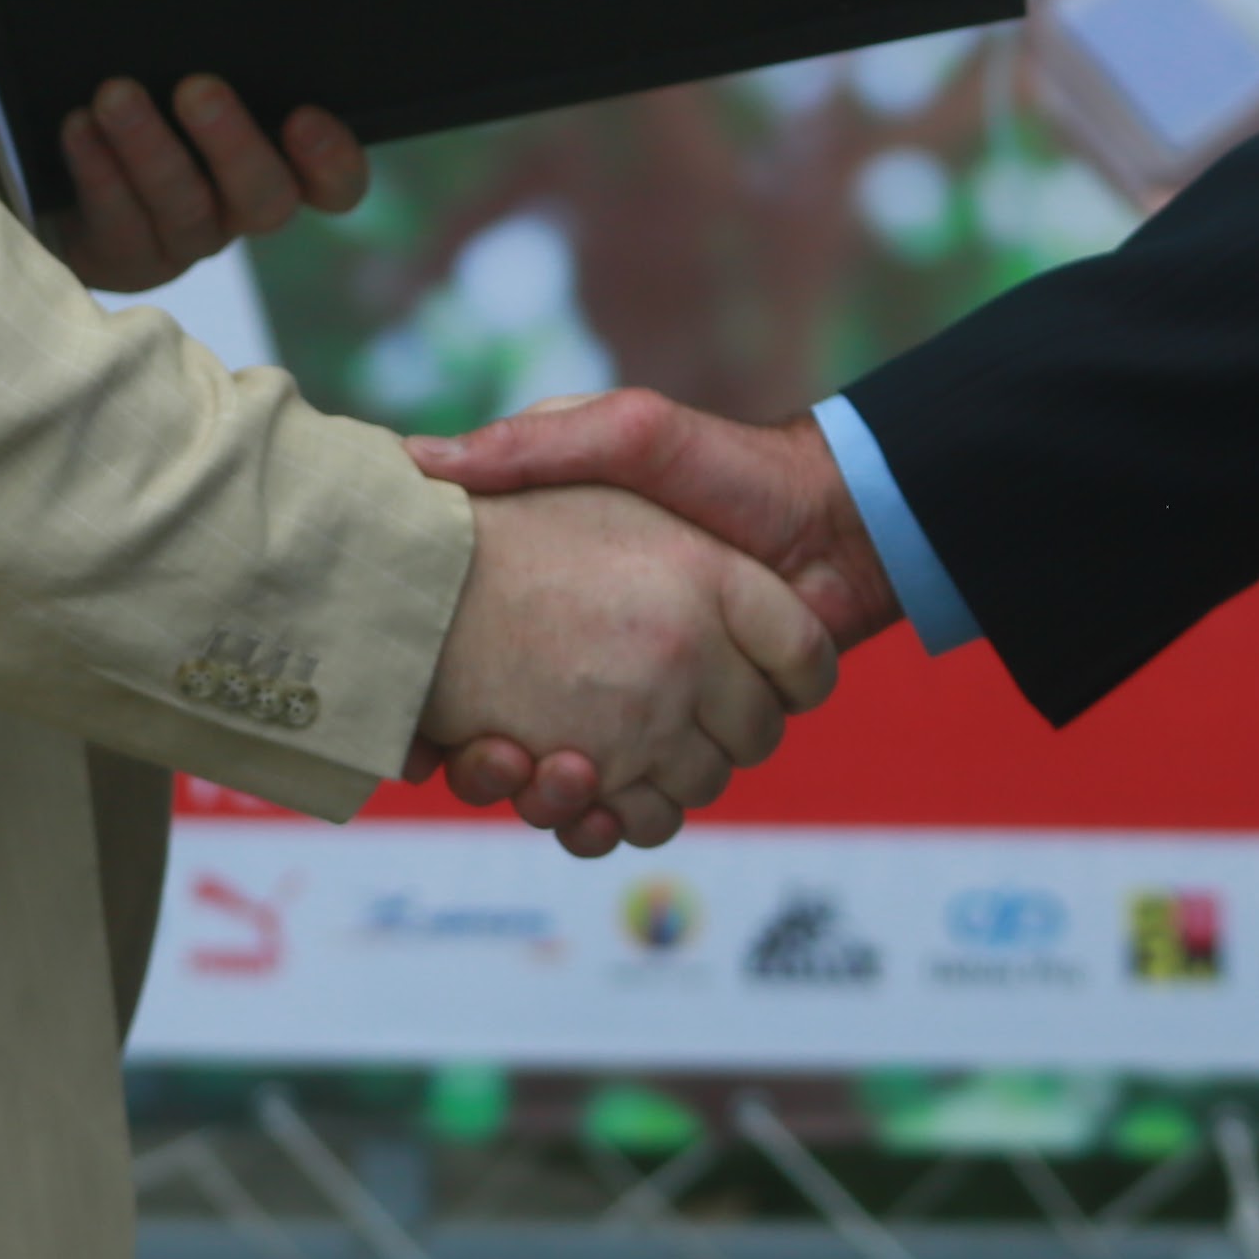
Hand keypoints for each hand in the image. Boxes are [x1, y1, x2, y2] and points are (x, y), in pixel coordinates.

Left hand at [49, 75, 363, 292]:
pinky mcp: (127, 258)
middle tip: (197, 89)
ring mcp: (185, 239)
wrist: (71, 161)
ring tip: (114, 95)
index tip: (304, 118)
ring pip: (182, 206)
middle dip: (232, 143)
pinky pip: (119, 224)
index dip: (331, 161)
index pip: (334, 184)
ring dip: (149, 147)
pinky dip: (98, 170)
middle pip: (264, 197)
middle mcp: (240, 209)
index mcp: (280, 163)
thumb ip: (223, 52)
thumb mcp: (191, 67)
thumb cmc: (153, 86)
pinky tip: (78, 126)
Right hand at [406, 391, 901, 842]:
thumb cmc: (727, 467)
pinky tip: (598, 810)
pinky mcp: (686, 749)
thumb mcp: (623, 434)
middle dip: (496, 766)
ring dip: (550, 801)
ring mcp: (639, 714)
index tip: (423, 717)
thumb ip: (534, 444)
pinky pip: (634, 810)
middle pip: (509, 744)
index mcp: (559, 599)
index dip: (436, 703)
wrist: (835, 521)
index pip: (462, 668)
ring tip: (551, 774)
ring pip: (568, 790)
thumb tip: (423, 459)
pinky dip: (608, 824)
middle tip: (494, 752)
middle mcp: (591, 664)